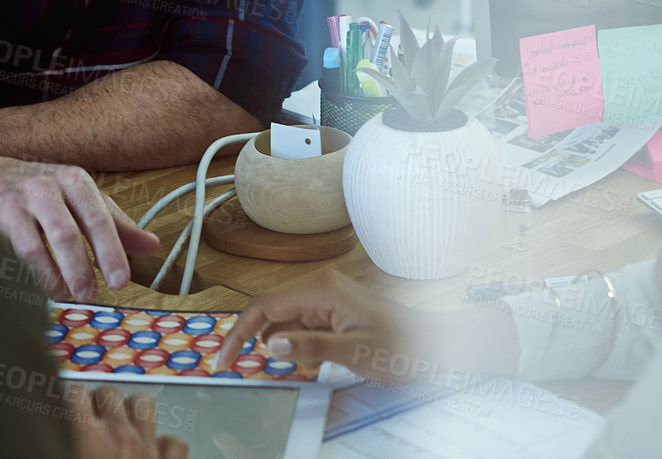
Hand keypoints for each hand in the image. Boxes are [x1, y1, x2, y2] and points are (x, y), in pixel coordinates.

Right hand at [0, 151, 158, 301]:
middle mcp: (42, 186)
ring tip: (60, 295)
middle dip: (79, 270)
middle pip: (65, 234)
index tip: (120, 281)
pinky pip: (1, 254)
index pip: (97, 218)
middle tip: (88, 295)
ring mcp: (11, 202)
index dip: (110, 251)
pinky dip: (16, 276)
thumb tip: (152, 246)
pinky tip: (26, 289)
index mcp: (72, 180)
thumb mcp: (77, 197)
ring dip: (48, 278)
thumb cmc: (34, 190)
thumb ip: (113, 222)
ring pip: (31, 247)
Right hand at [67, 383, 187, 458]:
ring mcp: (148, 450)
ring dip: (131, 413)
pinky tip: (151, 456)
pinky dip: (163, 446)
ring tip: (119, 430)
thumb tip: (40, 433)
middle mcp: (120, 437)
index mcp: (85, 439)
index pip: (74, 392)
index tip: (61, 410)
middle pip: (109, 392)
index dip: (66, 399)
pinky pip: (174, 443)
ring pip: (144, 404)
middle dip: (97, 402)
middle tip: (88, 422)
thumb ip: (60, 440)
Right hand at [215, 271, 410, 378]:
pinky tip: (316, 366)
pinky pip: (305, 331)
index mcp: (322, 292)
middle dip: (261, 344)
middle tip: (249, 371)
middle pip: (273, 316)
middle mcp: (322, 290)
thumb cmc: (404, 346)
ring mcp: (329, 301)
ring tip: (306, 369)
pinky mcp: (336, 313)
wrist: (437, 345)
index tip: (223, 359)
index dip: (238, 333)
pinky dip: (302, 350)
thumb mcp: (354, 353)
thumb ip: (310, 347)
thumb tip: (271, 344)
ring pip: (288, 326)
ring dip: (287, 350)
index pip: (264, 307)